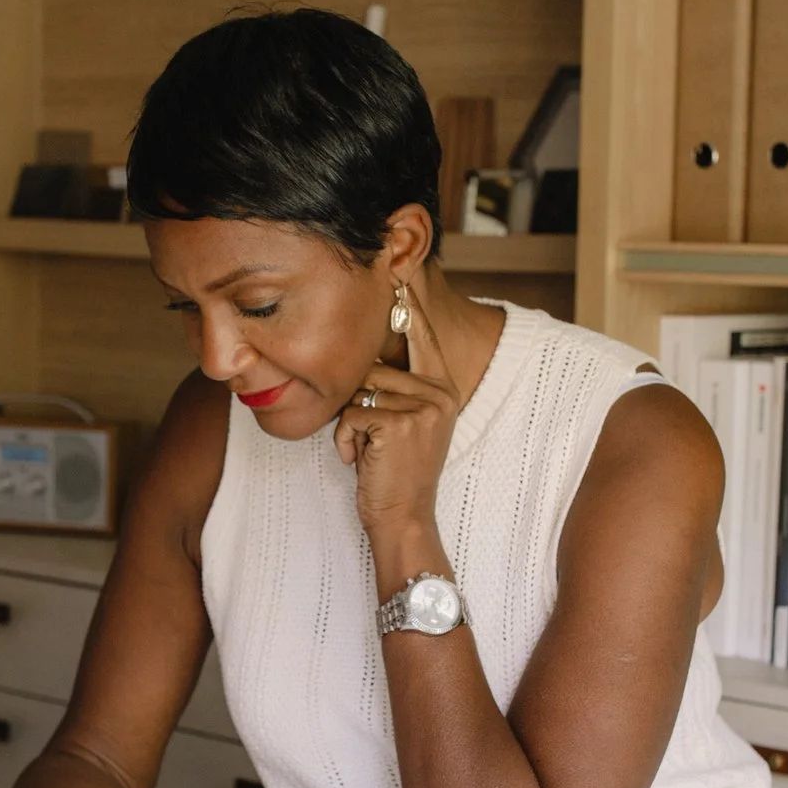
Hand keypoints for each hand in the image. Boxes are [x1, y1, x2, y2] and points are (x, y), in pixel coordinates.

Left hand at [335, 272, 463, 540]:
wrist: (403, 518)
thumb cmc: (394, 471)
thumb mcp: (404, 422)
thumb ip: (397, 386)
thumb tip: (368, 346)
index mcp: (443, 388)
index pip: (422, 334)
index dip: (408, 303)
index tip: (401, 270)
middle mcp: (439, 393)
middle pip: (375, 365)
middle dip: (358, 402)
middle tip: (372, 441)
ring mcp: (423, 407)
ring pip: (360, 389)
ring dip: (350, 423)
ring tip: (367, 451)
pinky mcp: (398, 423)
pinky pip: (351, 412)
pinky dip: (344, 439)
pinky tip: (361, 460)